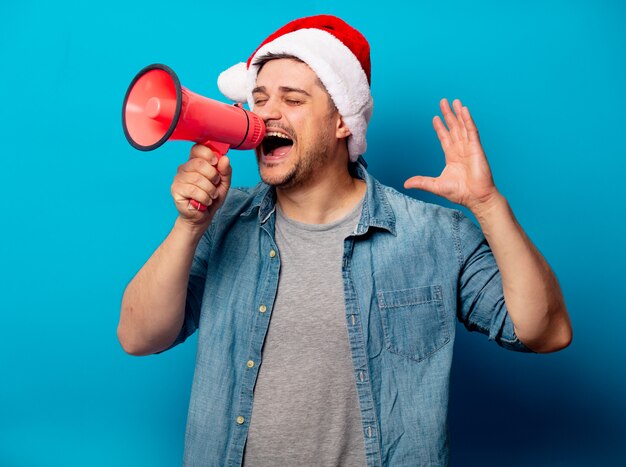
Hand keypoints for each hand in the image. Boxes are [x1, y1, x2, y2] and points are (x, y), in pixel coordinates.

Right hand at [171, 144, 231, 228]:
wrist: (203, 217)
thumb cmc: (211, 198)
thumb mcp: (223, 184)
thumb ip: (225, 171)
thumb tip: (225, 159)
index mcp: (195, 162)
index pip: (197, 148)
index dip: (209, 154)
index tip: (216, 163)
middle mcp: (185, 168)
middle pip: (199, 163)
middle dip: (213, 176)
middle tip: (215, 184)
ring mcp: (178, 179)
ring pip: (197, 179)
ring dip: (210, 190)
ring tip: (211, 195)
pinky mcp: (176, 190)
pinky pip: (194, 190)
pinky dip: (205, 198)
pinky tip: (204, 201)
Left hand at [404, 98, 498, 213]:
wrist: (476, 198)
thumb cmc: (459, 193)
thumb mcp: (435, 186)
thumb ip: (421, 182)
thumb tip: (405, 183)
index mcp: (452, 157)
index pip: (445, 138)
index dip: (440, 127)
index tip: (435, 117)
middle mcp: (460, 150)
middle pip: (453, 128)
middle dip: (448, 115)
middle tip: (443, 102)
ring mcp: (469, 148)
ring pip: (463, 126)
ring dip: (458, 113)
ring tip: (455, 101)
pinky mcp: (477, 148)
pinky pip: (472, 130)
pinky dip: (468, 120)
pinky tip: (464, 110)